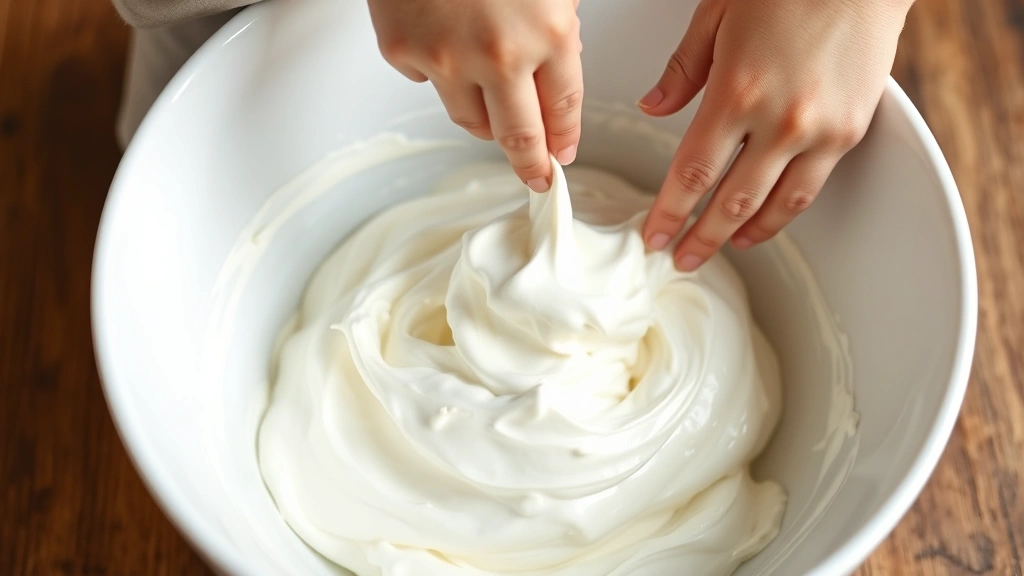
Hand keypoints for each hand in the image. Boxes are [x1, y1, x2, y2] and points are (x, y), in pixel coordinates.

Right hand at [368, 0, 583, 191]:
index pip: (564, 110)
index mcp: (549, 31)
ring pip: (470, 120)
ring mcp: (446, 58)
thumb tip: (556, 82)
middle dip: (532, 164)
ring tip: (492, 103)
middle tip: (537, 176)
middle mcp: (499, 54)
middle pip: (519, 137)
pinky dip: (440, 71)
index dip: (565, 139)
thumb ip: (558, 29)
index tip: (562, 157)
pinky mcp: (403, 52)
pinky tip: (445, 38)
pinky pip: (427, 82)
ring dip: (486, 120)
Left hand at [639, 0, 914, 270]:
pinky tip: (764, 220)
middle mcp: (778, 121)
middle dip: (701, 238)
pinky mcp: (849, 131)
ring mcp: (818, 131)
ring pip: (775, 206)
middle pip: (731, 203)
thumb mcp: (717, 14)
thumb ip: (683, 70)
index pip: (692, 174)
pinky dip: (783, 212)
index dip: (670, 214)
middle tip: (683, 259)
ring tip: (722, 247)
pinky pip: (810, 187)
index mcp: (735, 93)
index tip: (655, 237)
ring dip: (743, 234)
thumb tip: (652, 108)